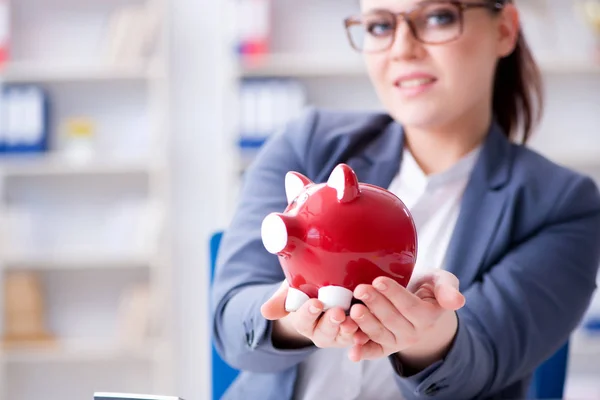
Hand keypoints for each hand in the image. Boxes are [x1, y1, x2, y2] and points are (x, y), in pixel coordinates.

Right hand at [261, 281, 364, 348]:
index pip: (303, 320)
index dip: (308, 313)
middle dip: (330, 323)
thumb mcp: (294, 287)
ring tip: (353, 321)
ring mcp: (339, 334)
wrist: (330, 287)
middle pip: (324, 332)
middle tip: (337, 312)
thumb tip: (265, 312)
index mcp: (304, 321)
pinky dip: (364, 335)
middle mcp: (321, 332)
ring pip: (343, 337)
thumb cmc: (308, 286)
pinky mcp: (357, 333)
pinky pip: (361, 338)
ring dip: (348, 330)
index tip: (316, 303)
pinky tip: (367, 329)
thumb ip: (282, 299)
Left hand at [348, 270, 464, 366]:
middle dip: (375, 304)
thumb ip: (448, 289)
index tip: (379, 280)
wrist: (418, 301)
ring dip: (365, 324)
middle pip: (392, 320)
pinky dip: (363, 352)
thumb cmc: (427, 286)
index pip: (410, 306)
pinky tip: (352, 351)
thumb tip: (458, 301)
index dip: (394, 294)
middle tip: (360, 289)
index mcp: (428, 316)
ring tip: (354, 310)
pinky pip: (374, 352)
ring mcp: (398, 341)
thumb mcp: (441, 281)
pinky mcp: (384, 347)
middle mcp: (413, 333)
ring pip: (380, 334)